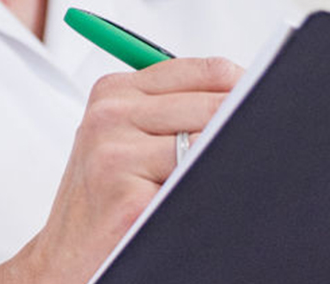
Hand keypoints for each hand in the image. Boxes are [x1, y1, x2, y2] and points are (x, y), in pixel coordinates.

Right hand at [6, 57, 242, 283]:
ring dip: (226, 161)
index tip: (266, 106)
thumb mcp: (125, 140)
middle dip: (244, 126)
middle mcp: (110, 115)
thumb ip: (174, 110)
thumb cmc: (104, 200)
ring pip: (209, 141)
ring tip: (221, 179)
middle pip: (214, 104)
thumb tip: (250, 95)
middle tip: (262, 148)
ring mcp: (114, 153)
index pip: (205, 70)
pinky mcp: (126, 195)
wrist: (63, 258)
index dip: (244, 88)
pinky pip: (195, 182)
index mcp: (113, 92)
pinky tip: (200, 203)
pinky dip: (210, 191)